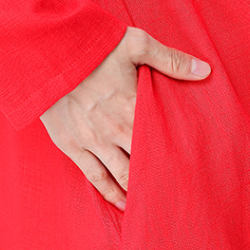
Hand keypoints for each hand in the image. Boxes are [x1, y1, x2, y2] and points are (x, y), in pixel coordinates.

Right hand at [39, 26, 210, 210]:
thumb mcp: (135, 43)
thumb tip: (204, 71)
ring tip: (153, 206)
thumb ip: (170, 60)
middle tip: (177, 194)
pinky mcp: (71, 146)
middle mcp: (115, 130)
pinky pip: (94, 177)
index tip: (192, 170)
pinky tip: (122, 204)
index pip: (163, 141)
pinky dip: (110, 193)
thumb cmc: (91, 45)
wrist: (45, 51)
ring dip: (138, 193)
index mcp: (134, 106)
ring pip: (121, 177)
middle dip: (160, 180)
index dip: (178, 157)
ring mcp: (92, 141)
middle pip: (145, 164)